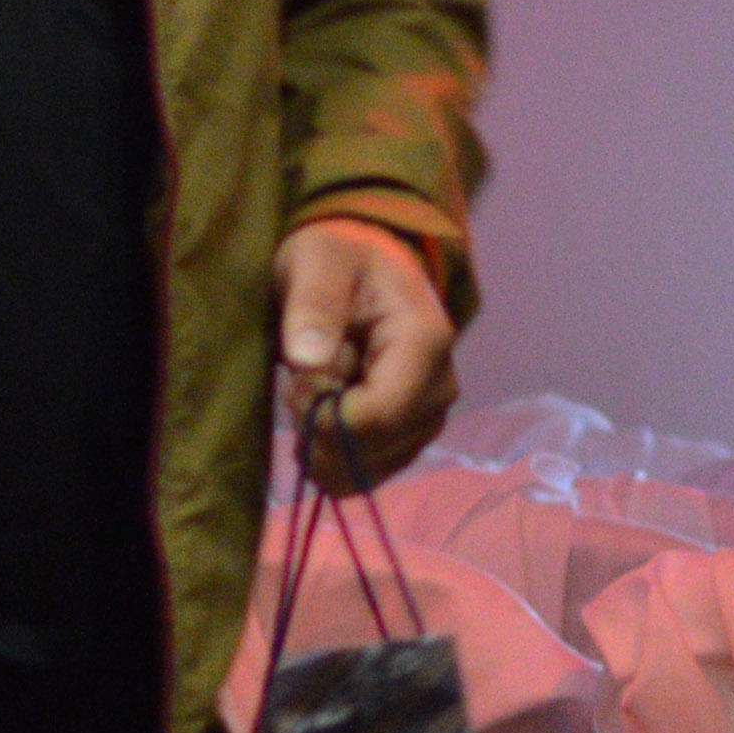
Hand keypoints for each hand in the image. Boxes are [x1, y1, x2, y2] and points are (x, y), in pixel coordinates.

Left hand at [275, 216, 457, 480]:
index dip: (324, 412)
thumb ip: (313, 306)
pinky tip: (315, 420)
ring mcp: (427, 418)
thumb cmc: (338, 258)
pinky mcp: (407, 438)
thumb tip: (307, 362)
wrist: (362, 267)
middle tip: (297, 381)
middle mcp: (439, 389)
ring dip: (320, 443)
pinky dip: (328, 458)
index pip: (379, 415)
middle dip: (318, 428)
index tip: (294, 380)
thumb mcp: (317, 262)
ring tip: (311, 392)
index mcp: (425, 343)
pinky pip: (364, 475)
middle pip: (372, 449)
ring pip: (364, 470)